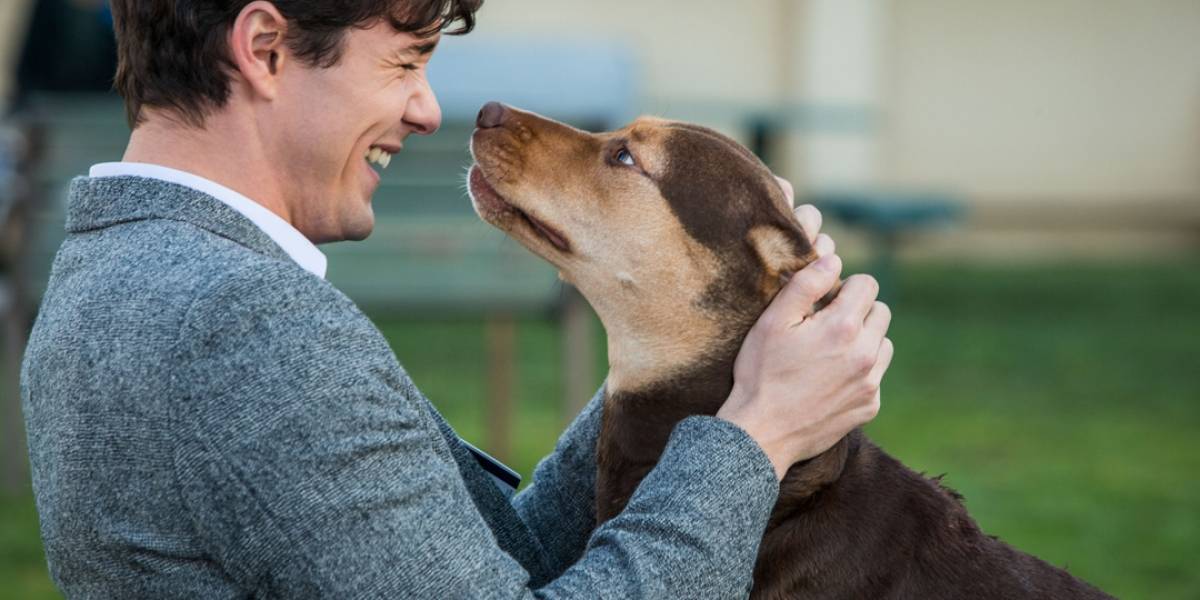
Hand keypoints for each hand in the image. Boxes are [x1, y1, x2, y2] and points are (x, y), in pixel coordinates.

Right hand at [717, 192, 892, 478]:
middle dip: (857, 311)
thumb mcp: (772, 323)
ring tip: (830, 352)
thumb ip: (805, 285)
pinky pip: (876, 376)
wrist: (762, 434)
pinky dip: (860, 372)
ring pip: (883, 343)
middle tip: (825, 325)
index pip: (867, 284)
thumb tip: (833, 260)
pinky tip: (830, 379)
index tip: (823, 301)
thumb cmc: (760, 374)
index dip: (843, 287)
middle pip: (881, 311)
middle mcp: (865, 354)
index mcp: (842, 327)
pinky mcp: (870, 406)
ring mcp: (870, 383)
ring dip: (863, 340)